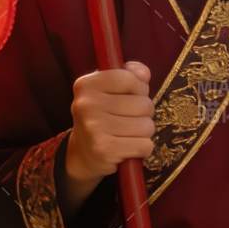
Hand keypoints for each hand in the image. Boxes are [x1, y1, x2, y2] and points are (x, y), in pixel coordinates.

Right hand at [64, 61, 153, 186]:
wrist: (82, 153)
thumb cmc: (103, 116)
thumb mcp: (110, 90)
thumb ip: (129, 74)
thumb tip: (143, 74)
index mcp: (86, 85)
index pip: (130, 78)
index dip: (139, 89)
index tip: (129, 96)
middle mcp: (86, 104)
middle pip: (144, 104)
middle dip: (143, 114)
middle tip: (126, 120)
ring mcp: (94, 128)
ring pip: (147, 126)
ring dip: (143, 133)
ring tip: (126, 134)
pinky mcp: (104, 150)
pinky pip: (144, 145)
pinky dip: (142, 149)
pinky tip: (127, 148)